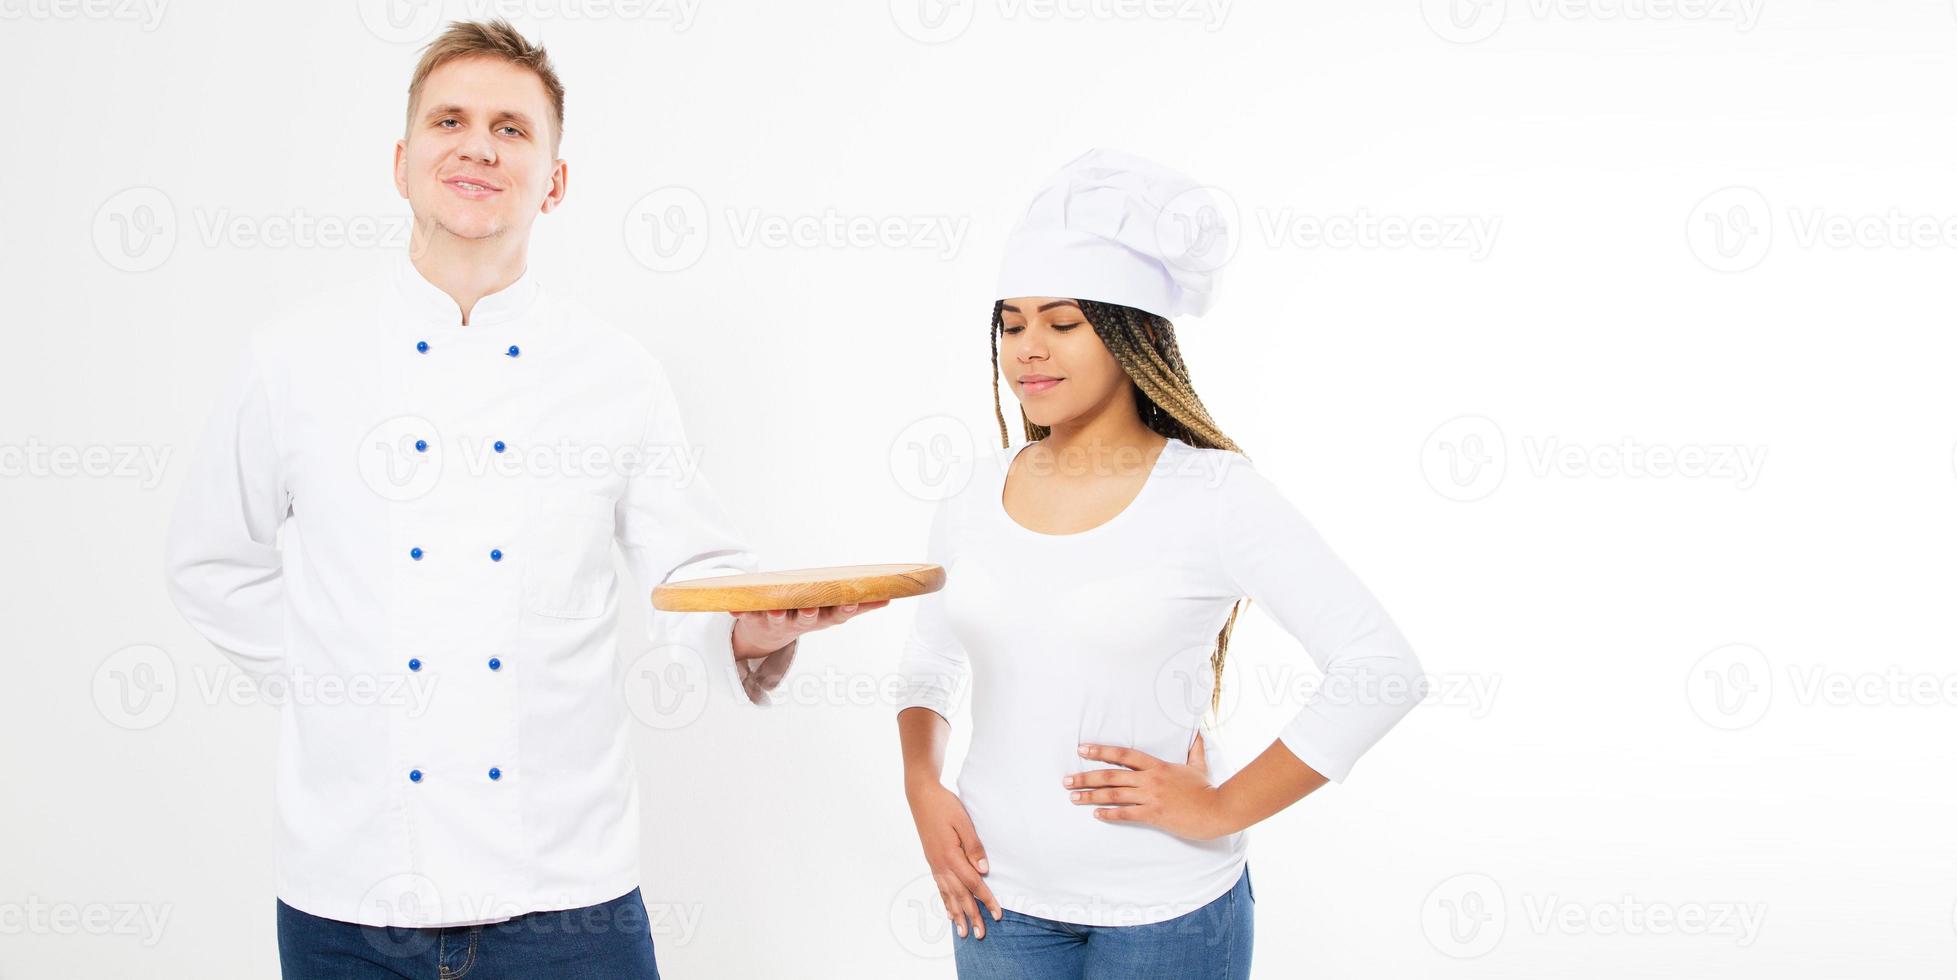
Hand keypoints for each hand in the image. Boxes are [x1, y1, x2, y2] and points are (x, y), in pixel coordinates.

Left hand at [730, 600, 888, 658]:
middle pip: (806, 619)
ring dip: (776, 615)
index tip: (849, 602)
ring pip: (777, 618)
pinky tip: (735, 608)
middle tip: (811, 609)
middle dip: (809, 614)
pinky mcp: (754, 619)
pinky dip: (740, 612)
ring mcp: (776, 621)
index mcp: (820, 619)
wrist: (764, 638)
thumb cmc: (803, 617)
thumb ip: (858, 605)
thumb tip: (888, 597)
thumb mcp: (831, 613)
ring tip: (775, 609)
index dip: (843, 610)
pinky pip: (746, 615)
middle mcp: (799, 622)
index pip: (835, 615)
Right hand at [905, 780, 1001, 939]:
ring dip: (957, 914)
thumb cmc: (945, 806)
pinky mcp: (932, 861)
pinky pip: (939, 887)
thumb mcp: (963, 821)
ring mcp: (935, 865)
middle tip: (980, 935)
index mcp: (951, 856)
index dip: (987, 900)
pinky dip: (945, 902)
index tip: (997, 915)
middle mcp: (942, 865)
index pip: (974, 884)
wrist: (921, 796)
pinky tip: (948, 912)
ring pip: (948, 895)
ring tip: (963, 932)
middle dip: (972, 916)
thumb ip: (974, 846)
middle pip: (961, 896)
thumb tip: (983, 869)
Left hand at [1064, 732, 1235, 840]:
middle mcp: (1150, 780)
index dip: (1101, 751)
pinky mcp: (1154, 815)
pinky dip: (1110, 814)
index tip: (1082, 749)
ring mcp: (1151, 797)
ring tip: (1073, 797)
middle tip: (1066, 780)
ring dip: (1091, 796)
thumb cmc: (1207, 789)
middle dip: (1086, 777)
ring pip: (1114, 794)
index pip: (1124, 755)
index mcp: (1157, 766)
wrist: (1217, 810)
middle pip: (1111, 776)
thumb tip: (1198, 733)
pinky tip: (1096, 814)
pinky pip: (1126, 814)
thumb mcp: (1199, 766)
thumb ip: (1195, 749)